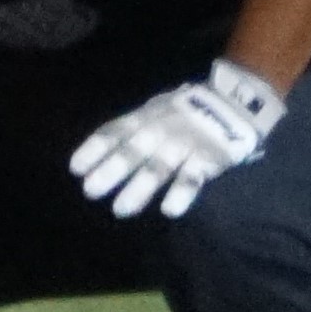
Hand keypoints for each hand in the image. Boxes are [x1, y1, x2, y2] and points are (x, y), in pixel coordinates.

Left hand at [68, 59, 286, 220]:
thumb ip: (133, 128)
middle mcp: (161, 129)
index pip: (115, 131)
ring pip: (159, 166)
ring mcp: (185, 143)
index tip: (76, 169)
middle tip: (91, 191)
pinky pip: (194, 177)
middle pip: (133, 150)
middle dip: (111, 170)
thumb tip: (101, 154)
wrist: (235, 101)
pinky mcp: (209, 158)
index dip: (95, 149)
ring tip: (121, 209)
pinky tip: (170, 210)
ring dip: (139, 188)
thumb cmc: (185, 111)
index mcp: (145, 116)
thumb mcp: (156, 109)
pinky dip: (182, 192)